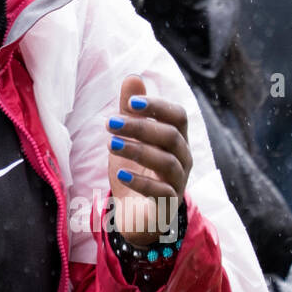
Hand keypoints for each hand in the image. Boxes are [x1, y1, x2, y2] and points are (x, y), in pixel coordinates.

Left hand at [106, 76, 192, 246]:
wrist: (137, 213)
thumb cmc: (136, 169)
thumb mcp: (130, 138)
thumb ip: (132, 111)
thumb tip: (133, 77)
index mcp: (176, 138)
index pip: (178, 116)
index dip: (157, 106)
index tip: (130, 103)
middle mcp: (182, 158)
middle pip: (170, 136)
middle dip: (140, 127)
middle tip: (109, 123)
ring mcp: (178, 182)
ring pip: (167, 162)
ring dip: (138, 150)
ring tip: (110, 144)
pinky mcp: (168, 204)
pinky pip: (162, 192)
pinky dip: (142, 182)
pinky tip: (121, 173)